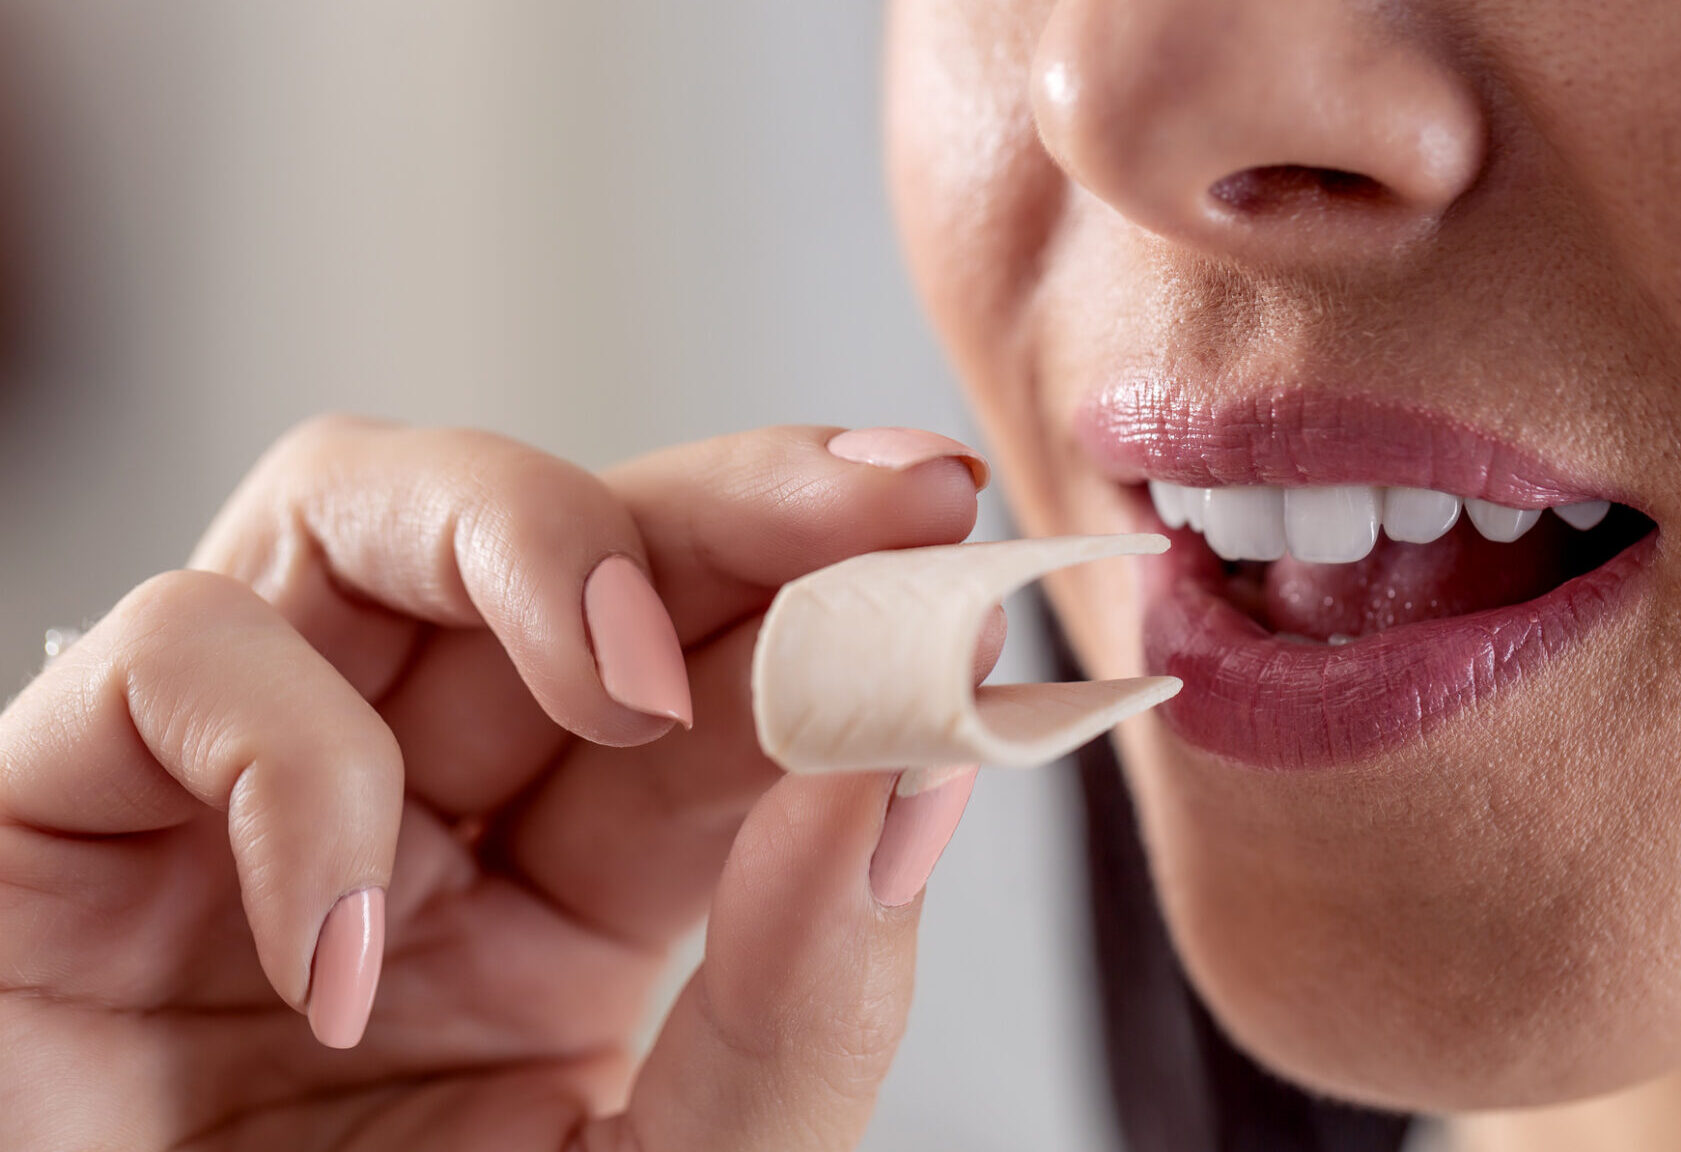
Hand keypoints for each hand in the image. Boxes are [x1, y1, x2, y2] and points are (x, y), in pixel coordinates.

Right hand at [0, 416, 990, 1149]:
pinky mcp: (58, 819)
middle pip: (568, 551)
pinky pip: (176, 653)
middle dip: (735, 503)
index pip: (712, 687)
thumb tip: (905, 780)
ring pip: (362, 508)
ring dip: (531, 542)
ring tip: (637, 686)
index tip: (958, 541)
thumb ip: (798, 1012)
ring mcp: (233, 803)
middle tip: (892, 495)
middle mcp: (410, 816)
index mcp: (568, 904)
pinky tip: (340, 948)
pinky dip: (283, 752)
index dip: (833, 600)